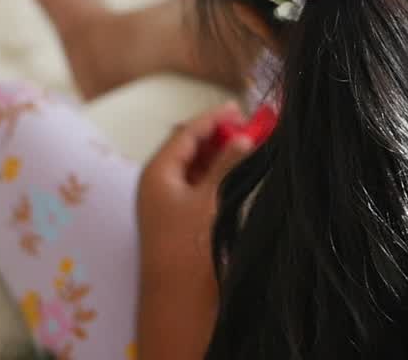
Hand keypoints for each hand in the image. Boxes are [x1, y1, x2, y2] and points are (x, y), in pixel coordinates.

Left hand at [136, 102, 254, 358]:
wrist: (177, 299)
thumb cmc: (188, 245)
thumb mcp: (210, 198)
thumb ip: (227, 163)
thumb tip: (245, 136)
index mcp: (158, 172)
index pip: (186, 132)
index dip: (214, 118)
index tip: (241, 108)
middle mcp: (159, 183)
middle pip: (189, 147)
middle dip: (219, 135)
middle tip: (250, 128)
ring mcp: (168, 203)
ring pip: (196, 167)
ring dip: (221, 155)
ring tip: (249, 148)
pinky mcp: (180, 220)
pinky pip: (199, 186)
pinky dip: (218, 175)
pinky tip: (239, 175)